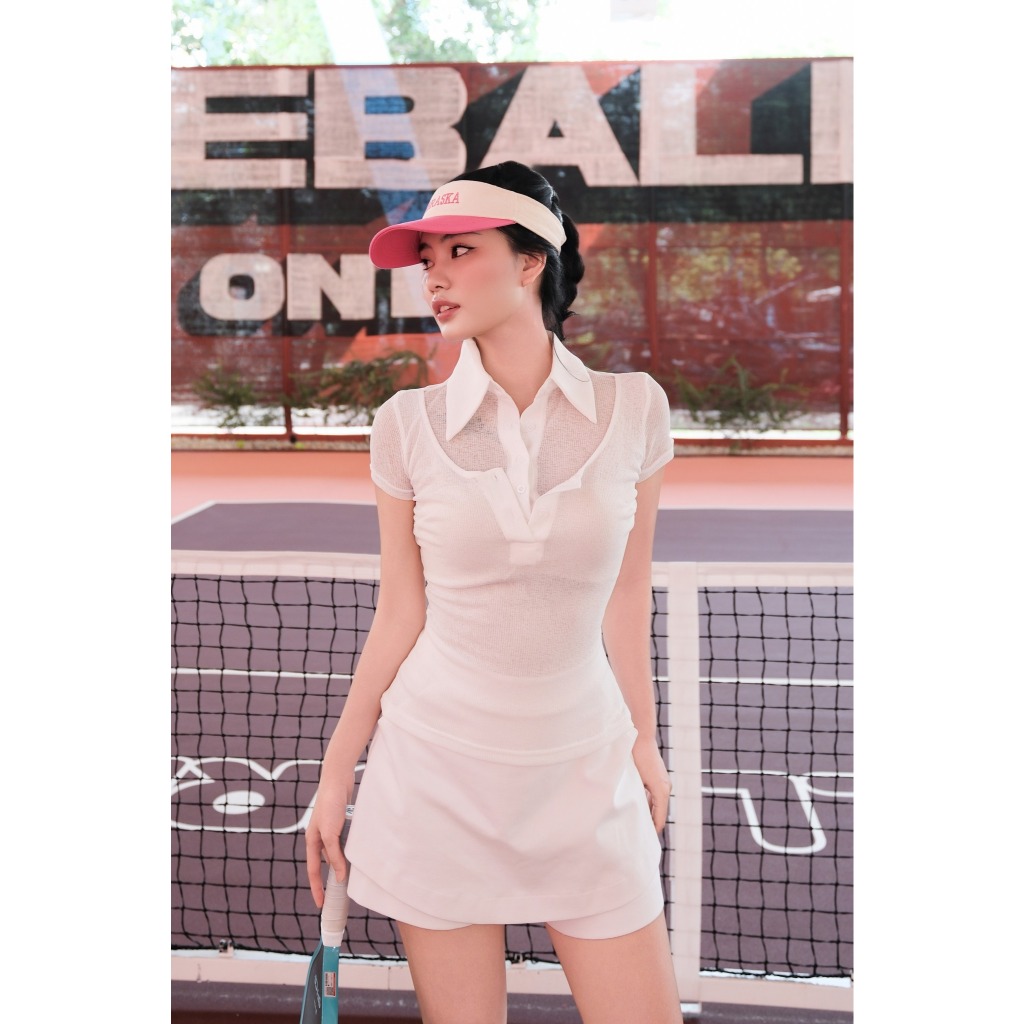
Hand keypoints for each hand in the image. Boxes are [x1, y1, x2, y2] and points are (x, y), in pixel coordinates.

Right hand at [304, 771, 353, 908]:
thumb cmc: (331, 804)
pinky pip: (344, 843)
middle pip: (325, 864)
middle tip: (339, 896)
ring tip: (352, 878)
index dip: (317, 889)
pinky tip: (358, 854)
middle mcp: (319, 837)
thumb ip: (335, 855)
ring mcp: (330, 830)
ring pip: (337, 854)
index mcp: (312, 841)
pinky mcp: (341, 823)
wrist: (338, 779)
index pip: (314, 871)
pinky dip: (350, 851)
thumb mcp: (330, 833)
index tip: (321, 905)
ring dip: (343, 864)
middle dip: (331, 879)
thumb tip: (340, 877)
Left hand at [632, 736, 670, 832]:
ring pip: (657, 805)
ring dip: (649, 814)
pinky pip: (655, 796)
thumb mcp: (636, 779)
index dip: (653, 830)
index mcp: (661, 791)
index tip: (645, 842)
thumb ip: (640, 797)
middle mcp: (665, 788)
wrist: (640, 737)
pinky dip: (649, 804)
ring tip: (638, 825)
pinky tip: (639, 807)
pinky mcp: (659, 778)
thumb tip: (637, 814)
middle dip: (651, 824)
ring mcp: (663, 782)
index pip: (660, 819)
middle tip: (639, 837)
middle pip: (659, 813)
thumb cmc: (636, 757)